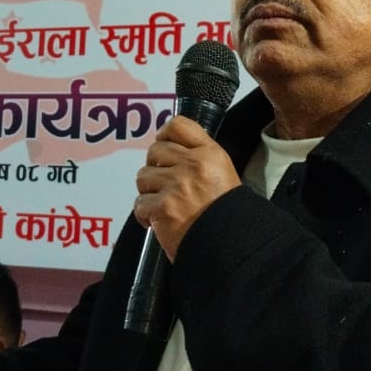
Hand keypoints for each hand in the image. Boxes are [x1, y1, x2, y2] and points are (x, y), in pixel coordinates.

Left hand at [135, 115, 241, 259]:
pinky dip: (145, 215)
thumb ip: (199, 159)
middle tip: (164, 185)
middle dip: (155, 167)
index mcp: (210, 154)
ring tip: (163, 204)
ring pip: (143, 176)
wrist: (230, 245)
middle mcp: (192, 164)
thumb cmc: (227, 213)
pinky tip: (157, 222)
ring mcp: (176, 186)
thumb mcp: (222, 174)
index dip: (165, 135)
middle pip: (155, 151)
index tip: (163, 149)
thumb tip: (169, 151)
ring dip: (148, 191)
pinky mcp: (162, 208)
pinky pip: (140, 204)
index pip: (178, 126)